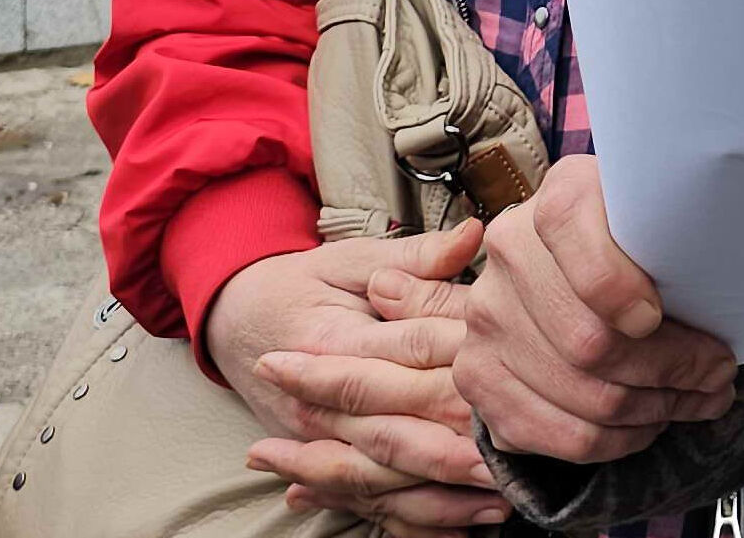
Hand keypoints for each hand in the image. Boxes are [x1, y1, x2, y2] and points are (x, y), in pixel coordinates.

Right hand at [209, 222, 510, 532]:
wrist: (234, 318)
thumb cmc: (300, 286)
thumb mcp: (348, 261)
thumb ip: (413, 258)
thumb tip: (473, 235)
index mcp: (333, 345)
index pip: (402, 366)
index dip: (453, 384)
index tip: (502, 402)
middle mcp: (323, 405)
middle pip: (394, 436)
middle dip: (451, 458)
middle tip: (509, 472)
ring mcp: (322, 442)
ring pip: (383, 482)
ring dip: (439, 499)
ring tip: (497, 506)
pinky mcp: (327, 461)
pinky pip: (370, 504)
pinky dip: (413, 520)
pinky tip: (461, 528)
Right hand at [446, 156, 737, 465]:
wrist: (571, 254)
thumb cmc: (639, 238)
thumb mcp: (661, 215)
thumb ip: (680, 237)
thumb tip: (722, 292)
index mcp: (563, 197)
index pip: (585, 259)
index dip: (623, 296)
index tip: (661, 317)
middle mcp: (510, 252)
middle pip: (591, 343)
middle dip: (672, 369)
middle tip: (718, 374)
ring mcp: (487, 317)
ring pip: (582, 396)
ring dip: (655, 409)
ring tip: (696, 399)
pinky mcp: (479, 374)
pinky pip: (556, 434)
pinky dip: (616, 440)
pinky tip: (648, 423)